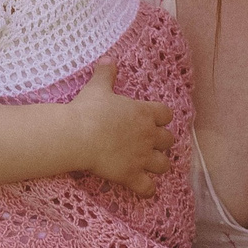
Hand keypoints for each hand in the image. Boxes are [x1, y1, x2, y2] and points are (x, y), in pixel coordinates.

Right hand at [66, 61, 174, 195]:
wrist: (78, 135)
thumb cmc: (88, 110)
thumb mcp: (97, 87)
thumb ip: (106, 73)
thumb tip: (108, 58)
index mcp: (144, 113)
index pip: (166, 114)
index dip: (161, 118)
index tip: (153, 119)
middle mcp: (148, 135)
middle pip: (168, 140)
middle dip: (161, 143)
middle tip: (149, 143)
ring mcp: (142, 157)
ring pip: (163, 164)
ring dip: (158, 165)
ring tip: (148, 166)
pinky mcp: (131, 175)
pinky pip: (148, 188)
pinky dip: (147, 189)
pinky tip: (142, 188)